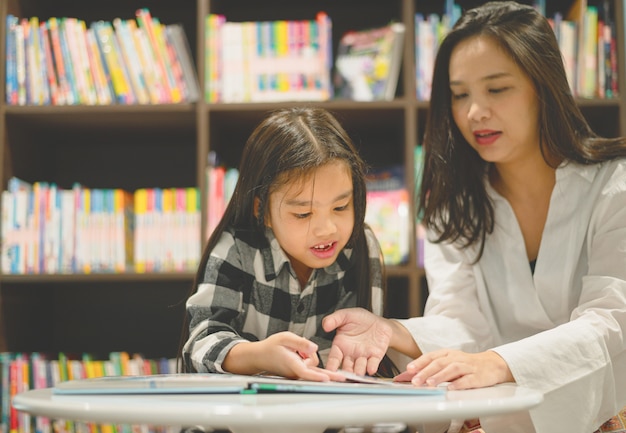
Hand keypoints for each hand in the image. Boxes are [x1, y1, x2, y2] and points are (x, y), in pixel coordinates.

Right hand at [225, 331, 341, 381]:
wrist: (260, 356)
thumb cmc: (270, 347)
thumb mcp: (285, 338)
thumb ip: (301, 342)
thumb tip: (314, 347)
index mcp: (293, 364)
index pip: (307, 372)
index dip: (317, 376)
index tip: (328, 379)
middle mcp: (296, 372)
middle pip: (315, 371)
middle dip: (327, 372)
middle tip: (342, 378)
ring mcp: (297, 374)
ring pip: (313, 365)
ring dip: (309, 355)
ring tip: (296, 348)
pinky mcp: (298, 373)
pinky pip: (309, 366)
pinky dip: (306, 358)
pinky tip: (298, 352)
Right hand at [322, 307, 391, 375]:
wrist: (378, 321)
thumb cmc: (360, 319)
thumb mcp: (345, 315)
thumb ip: (334, 319)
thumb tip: (325, 325)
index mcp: (340, 345)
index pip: (334, 358)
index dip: (331, 365)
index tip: (330, 371)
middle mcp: (351, 354)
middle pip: (346, 366)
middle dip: (345, 373)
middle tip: (343, 377)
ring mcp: (363, 356)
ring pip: (359, 367)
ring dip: (358, 371)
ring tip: (357, 373)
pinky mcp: (375, 356)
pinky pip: (373, 362)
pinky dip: (372, 366)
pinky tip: (370, 369)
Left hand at [394, 349, 513, 389]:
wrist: (492, 364)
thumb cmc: (466, 364)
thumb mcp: (448, 363)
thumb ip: (430, 368)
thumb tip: (409, 375)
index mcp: (448, 353)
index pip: (431, 356)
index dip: (419, 362)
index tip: (409, 369)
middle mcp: (456, 358)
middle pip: (439, 363)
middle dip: (426, 371)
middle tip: (415, 380)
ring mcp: (468, 366)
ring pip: (452, 369)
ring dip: (440, 376)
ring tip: (430, 383)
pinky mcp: (478, 376)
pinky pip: (468, 379)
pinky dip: (459, 383)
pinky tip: (451, 388)